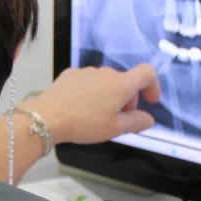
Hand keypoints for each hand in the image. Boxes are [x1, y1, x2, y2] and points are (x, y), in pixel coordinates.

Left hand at [23, 64, 160, 144]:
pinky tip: (79, 107)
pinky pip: (88, 81)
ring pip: (106, 81)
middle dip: (127, 99)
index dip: (153, 85)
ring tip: (95, 115)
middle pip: (125, 81)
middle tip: (117, 119)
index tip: (149, 102)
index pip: (147, 72)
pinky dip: (91, 92)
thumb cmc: (85, 123)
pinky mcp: (70, 74)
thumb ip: (137, 122)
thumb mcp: (115, 129)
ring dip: (108, 95)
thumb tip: (149, 118)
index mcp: (121, 84)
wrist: (47, 116)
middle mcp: (106, 72)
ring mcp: (87, 71)